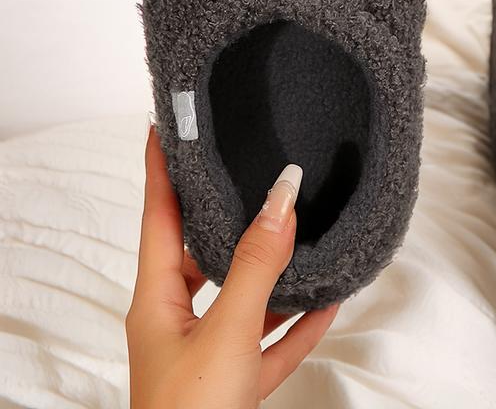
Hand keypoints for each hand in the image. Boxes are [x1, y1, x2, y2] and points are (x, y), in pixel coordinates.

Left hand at [126, 125, 337, 407]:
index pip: (158, 214)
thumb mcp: (227, 330)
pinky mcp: (236, 380)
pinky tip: (329, 301)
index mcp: (157, 298)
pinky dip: (297, 320)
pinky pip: (271, 338)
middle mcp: (178, 319)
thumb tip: (282, 195)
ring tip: (303, 231)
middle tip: (251, 172)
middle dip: (228, 214)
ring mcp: (209, 351)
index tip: (166, 126)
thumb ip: (257, 263)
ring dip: (275, 268)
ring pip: (245, 294)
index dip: (161, 167)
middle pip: (204, 250)